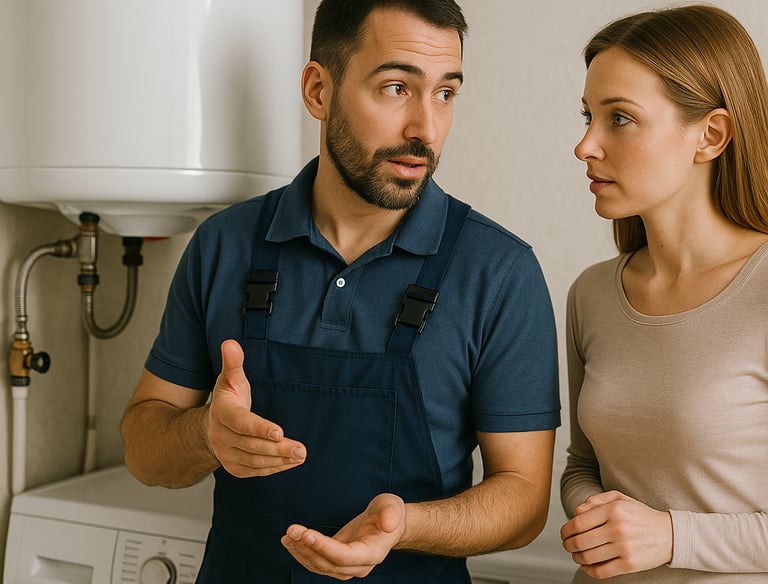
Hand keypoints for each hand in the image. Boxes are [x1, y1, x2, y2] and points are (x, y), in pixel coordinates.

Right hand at [207, 339, 305, 476]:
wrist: (210, 427)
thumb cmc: (228, 399)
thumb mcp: (230, 379)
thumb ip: (233, 363)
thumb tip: (231, 343)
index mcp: (222, 414)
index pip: (242, 423)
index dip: (260, 428)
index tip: (279, 432)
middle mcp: (222, 437)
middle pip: (252, 446)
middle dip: (277, 448)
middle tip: (301, 449)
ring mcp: (227, 455)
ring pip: (255, 461)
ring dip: (279, 460)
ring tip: (300, 455)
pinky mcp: (235, 468)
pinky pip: (256, 471)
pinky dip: (275, 468)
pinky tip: (291, 462)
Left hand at [281, 493, 405, 579]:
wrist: (387, 524)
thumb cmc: (389, 513)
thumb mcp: (392, 506)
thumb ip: (390, 513)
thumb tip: (388, 523)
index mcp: (373, 553)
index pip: (345, 556)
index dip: (325, 547)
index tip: (307, 534)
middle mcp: (359, 566)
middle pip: (328, 564)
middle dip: (307, 547)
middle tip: (291, 530)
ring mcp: (347, 567)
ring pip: (319, 566)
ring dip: (301, 551)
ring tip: (288, 535)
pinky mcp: (336, 562)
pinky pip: (316, 562)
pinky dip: (301, 552)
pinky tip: (290, 541)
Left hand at [560, 490, 672, 579]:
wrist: (670, 534)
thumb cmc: (640, 515)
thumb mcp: (620, 499)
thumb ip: (595, 501)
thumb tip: (576, 512)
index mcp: (614, 510)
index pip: (578, 523)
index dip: (566, 530)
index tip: (564, 534)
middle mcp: (618, 528)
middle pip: (580, 541)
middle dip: (568, 545)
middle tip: (567, 545)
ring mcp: (625, 548)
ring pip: (588, 557)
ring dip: (576, 558)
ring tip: (577, 555)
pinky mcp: (630, 564)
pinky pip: (601, 571)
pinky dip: (588, 570)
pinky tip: (587, 565)